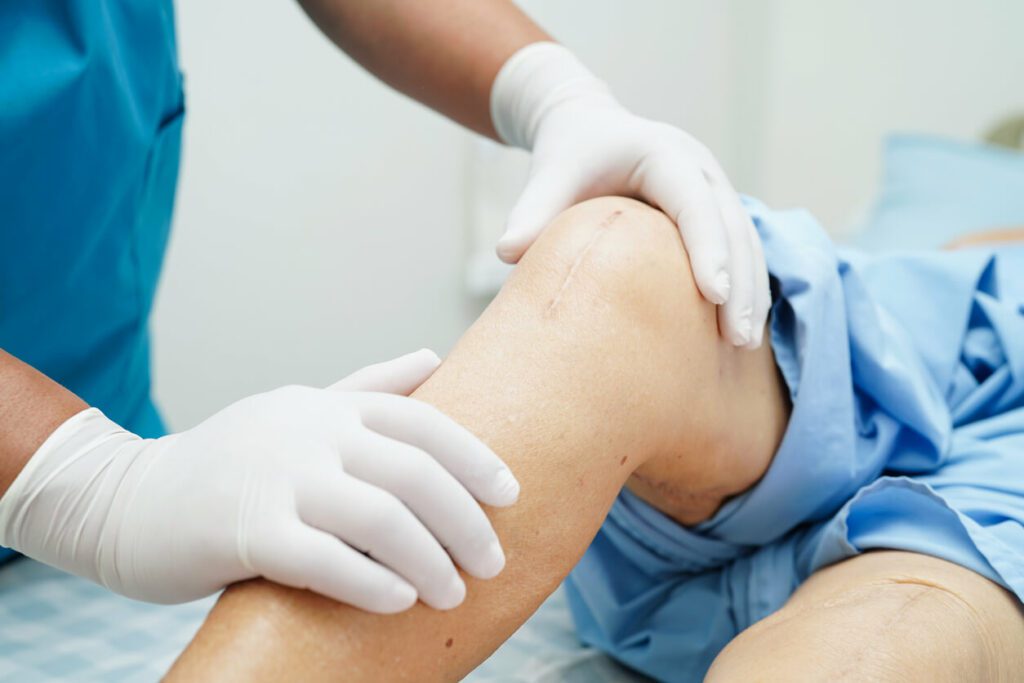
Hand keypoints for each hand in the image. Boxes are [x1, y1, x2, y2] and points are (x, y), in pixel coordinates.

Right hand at [0, 350, 518, 612]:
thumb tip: (433, 357)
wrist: (129, 500)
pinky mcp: (244, 532)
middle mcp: (310, 434)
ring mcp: (277, 480)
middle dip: (464, 520)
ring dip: (428, 559)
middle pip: (413, 472)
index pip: (422, 421)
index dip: (474, 458)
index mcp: (328, 408)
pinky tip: (401, 602)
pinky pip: (324, 560)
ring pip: (379, 517)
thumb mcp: (300, 410)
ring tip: (452, 592)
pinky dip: (371, 583)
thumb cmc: (231, 462)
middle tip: (492, 562)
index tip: (510, 495)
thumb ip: (369, 388)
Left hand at [491, 42, 769, 347]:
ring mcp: (713, 187)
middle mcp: (699, 167)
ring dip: (751, 291)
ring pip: (745, 240)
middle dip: (741, 283)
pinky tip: (740, 327)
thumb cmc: (568, 155)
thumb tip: (507, 253)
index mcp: (664, 153)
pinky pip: (740, 247)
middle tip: (738, 338)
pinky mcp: (715, 208)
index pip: (694, 203)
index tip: (716, 296)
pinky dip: (745, 284)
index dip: (708, 248)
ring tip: (745, 343)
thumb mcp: (549, 175)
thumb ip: (532, 211)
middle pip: (733, 226)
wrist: (587, 128)